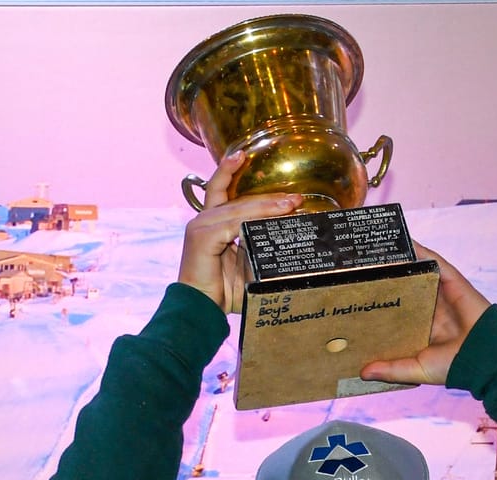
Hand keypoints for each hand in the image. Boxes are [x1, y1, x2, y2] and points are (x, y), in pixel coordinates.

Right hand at [178, 151, 304, 312]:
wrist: (200, 309)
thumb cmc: (223, 290)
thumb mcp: (247, 264)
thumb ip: (260, 247)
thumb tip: (288, 237)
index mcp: (211, 223)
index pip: (220, 189)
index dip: (230, 170)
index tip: (243, 155)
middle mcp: (203, 220)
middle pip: (236, 198)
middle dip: (268, 197)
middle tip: (296, 197)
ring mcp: (200, 227)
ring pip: (238, 209)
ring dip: (266, 206)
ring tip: (290, 204)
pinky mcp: (201, 237)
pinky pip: (232, 223)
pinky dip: (252, 220)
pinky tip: (270, 218)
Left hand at [360, 246, 490, 385]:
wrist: (484, 357)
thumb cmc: (454, 366)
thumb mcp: (416, 369)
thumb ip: (391, 369)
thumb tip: (362, 372)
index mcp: (421, 328)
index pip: (395, 311)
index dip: (378, 304)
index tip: (356, 297)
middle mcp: (430, 308)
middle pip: (404, 288)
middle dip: (385, 278)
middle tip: (360, 267)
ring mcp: (441, 293)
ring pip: (417, 272)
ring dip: (401, 260)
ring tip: (376, 248)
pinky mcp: (452, 281)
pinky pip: (435, 261)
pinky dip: (420, 251)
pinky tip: (404, 241)